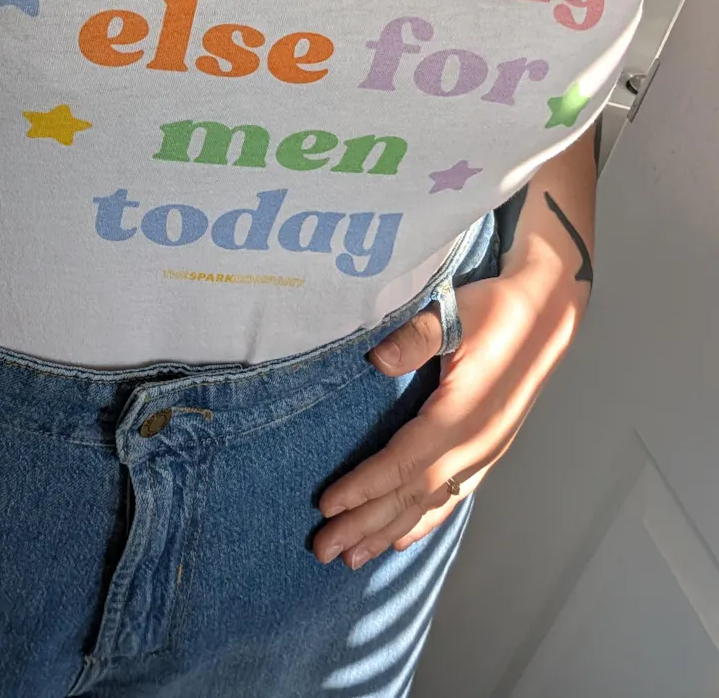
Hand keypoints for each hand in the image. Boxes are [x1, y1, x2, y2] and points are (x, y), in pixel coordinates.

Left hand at [312, 258, 586, 569]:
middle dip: (366, 524)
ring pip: (432, 504)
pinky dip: (423, 521)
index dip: (364, 486)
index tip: (326, 505)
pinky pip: (452, 498)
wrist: (547, 313)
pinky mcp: (490, 451)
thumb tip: (375, 360)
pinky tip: (403, 538)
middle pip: (413, 495)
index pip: (403, 462)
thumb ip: (416, 337)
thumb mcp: (456, 312)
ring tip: (353, 559)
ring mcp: (486, 452)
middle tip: (324, 550)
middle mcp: (476, 445)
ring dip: (389, 532)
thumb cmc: (495, 310)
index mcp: (462, 415)